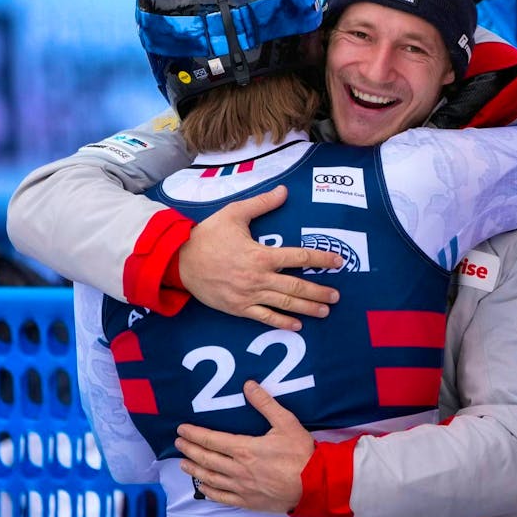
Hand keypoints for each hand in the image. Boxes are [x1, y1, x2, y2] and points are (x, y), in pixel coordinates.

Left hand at [175, 380, 313, 512]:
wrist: (315, 484)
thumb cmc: (301, 453)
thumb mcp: (286, 422)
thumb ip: (265, 403)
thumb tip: (248, 385)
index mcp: (245, 449)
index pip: (211, 440)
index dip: (194, 434)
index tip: (181, 430)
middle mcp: (238, 469)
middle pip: (206, 458)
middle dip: (190, 449)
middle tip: (177, 443)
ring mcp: (241, 487)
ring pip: (210, 478)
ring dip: (195, 469)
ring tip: (183, 463)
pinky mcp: (248, 501)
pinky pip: (222, 497)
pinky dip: (209, 491)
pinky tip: (202, 486)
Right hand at [177, 185, 340, 329]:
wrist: (179, 261)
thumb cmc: (208, 236)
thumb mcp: (234, 214)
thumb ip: (261, 204)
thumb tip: (284, 191)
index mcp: (261, 255)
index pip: (298, 256)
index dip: (321, 258)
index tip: (338, 261)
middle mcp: (258, 278)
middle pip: (296, 286)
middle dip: (319, 291)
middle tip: (337, 296)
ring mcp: (249, 296)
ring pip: (284, 304)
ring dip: (307, 308)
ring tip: (325, 311)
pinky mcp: (238, 308)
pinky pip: (264, 318)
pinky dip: (282, 322)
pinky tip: (297, 325)